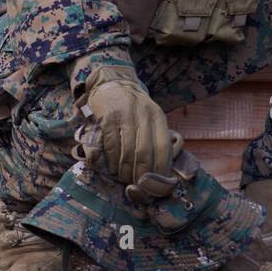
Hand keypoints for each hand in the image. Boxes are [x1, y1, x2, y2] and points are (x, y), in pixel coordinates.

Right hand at [82, 63, 172, 183]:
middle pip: (145, 152)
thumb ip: (157, 139)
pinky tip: (113, 168)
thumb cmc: (135, 109)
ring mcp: (125, 115)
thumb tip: (162, 172)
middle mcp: (143, 114)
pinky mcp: (108, 117)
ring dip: (125, 170)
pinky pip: (112, 145)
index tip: (155, 184)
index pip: (163, 148)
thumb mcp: (151, 118)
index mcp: (158, 116)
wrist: (113, 86)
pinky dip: (113, 161)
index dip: (160, 170)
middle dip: (141, 174)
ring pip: (128, 151)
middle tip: (137, 185)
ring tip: (124, 178)